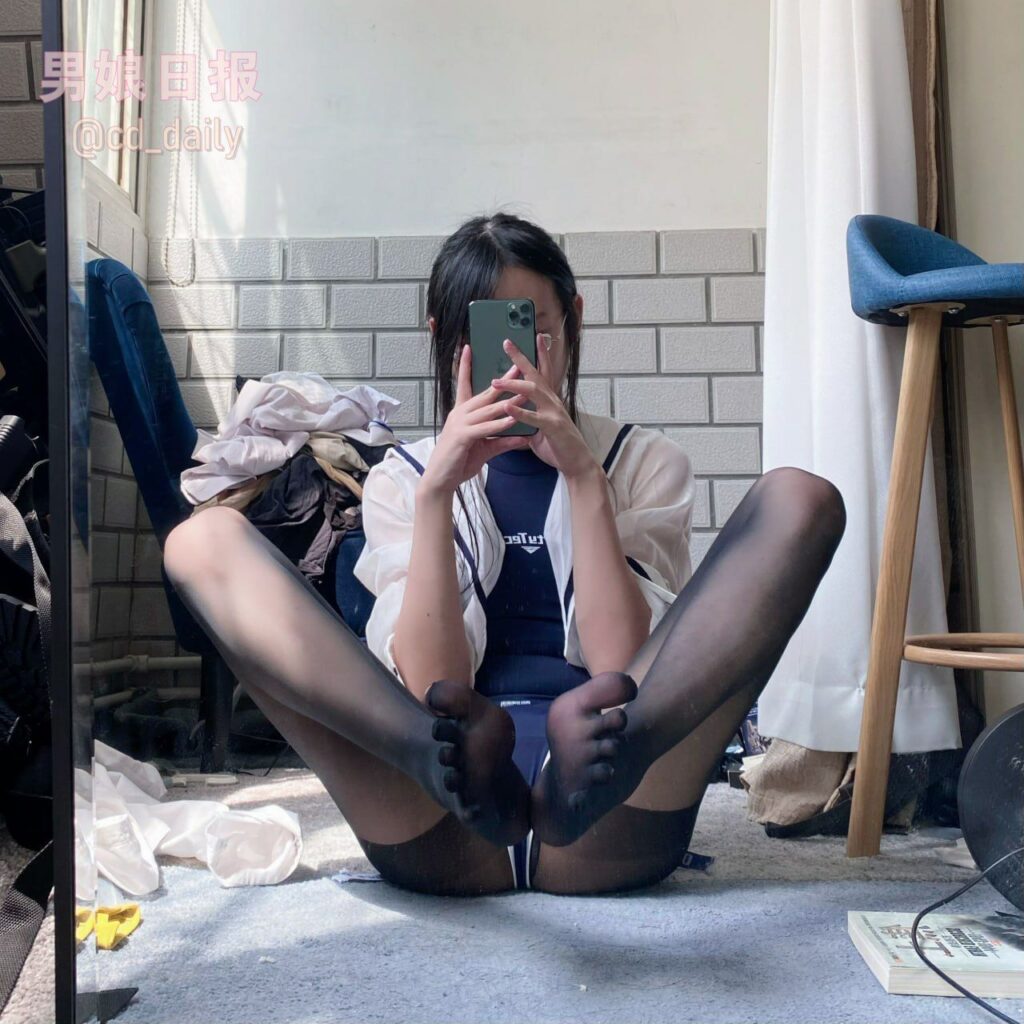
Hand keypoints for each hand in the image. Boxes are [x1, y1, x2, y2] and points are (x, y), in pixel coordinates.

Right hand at [420, 343, 531, 495]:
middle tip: (518, 365)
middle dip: (503, 379)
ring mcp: (460, 424)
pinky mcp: (462, 437)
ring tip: (524, 390)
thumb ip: (503, 440)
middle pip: (485, 392)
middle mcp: (460, 414)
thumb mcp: (485, 449)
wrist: (441, 481)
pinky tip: (512, 417)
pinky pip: (484, 427)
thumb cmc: (459, 462)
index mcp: (462, 413)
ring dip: (507, 400)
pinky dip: (499, 423)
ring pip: (487, 409)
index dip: (466, 366)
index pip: (464, 384)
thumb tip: (523, 436)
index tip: (468, 348)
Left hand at [490, 335, 598, 480]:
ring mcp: (553, 412)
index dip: (538, 354)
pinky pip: (534, 417)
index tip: (533, 336)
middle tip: (507, 343)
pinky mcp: (552, 427)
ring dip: (514, 383)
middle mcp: (552, 401)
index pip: (543, 372)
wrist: (576, 463)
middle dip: (521, 358)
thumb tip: (513, 413)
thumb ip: (527, 418)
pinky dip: (520, 411)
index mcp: (549, 400)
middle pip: (535, 373)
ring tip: (495, 381)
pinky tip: (507, 406)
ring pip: (533, 391)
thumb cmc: (558, 445)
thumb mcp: (539, 428)